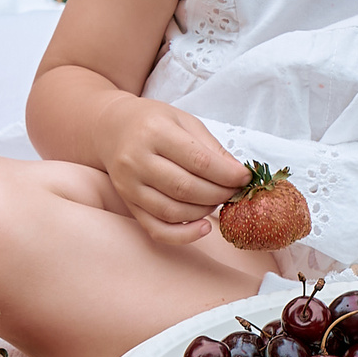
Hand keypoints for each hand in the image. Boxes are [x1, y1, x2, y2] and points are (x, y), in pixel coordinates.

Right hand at [96, 93, 250, 244]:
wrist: (112, 127)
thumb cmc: (152, 121)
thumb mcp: (184, 121)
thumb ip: (211, 147)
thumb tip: (238, 174)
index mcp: (155, 132)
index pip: (198, 160)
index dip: (227, 174)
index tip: (245, 178)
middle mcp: (137, 160)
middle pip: (186, 188)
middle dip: (219, 194)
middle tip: (234, 191)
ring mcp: (129, 185)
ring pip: (173, 211)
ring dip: (204, 211)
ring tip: (217, 200)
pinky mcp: (128, 203)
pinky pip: (156, 229)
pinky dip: (183, 235)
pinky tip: (202, 227)